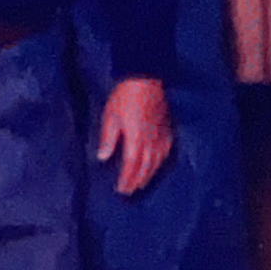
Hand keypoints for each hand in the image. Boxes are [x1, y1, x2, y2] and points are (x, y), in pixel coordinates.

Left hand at [92, 74, 174, 195]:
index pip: (131, 166)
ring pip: (157, 160)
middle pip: (145, 167)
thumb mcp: (110, 117)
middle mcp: (150, 141)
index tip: (121, 190)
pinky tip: (159, 161)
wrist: (146, 78)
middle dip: (137, 180)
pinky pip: (166, 149)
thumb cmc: (125, 96)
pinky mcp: (166, 127)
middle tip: (131, 191)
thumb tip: (103, 157)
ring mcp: (160, 135)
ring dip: (150, 173)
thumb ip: (108, 139)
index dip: (126, 180)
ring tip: (143, 182)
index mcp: (135, 140)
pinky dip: (162, 159)